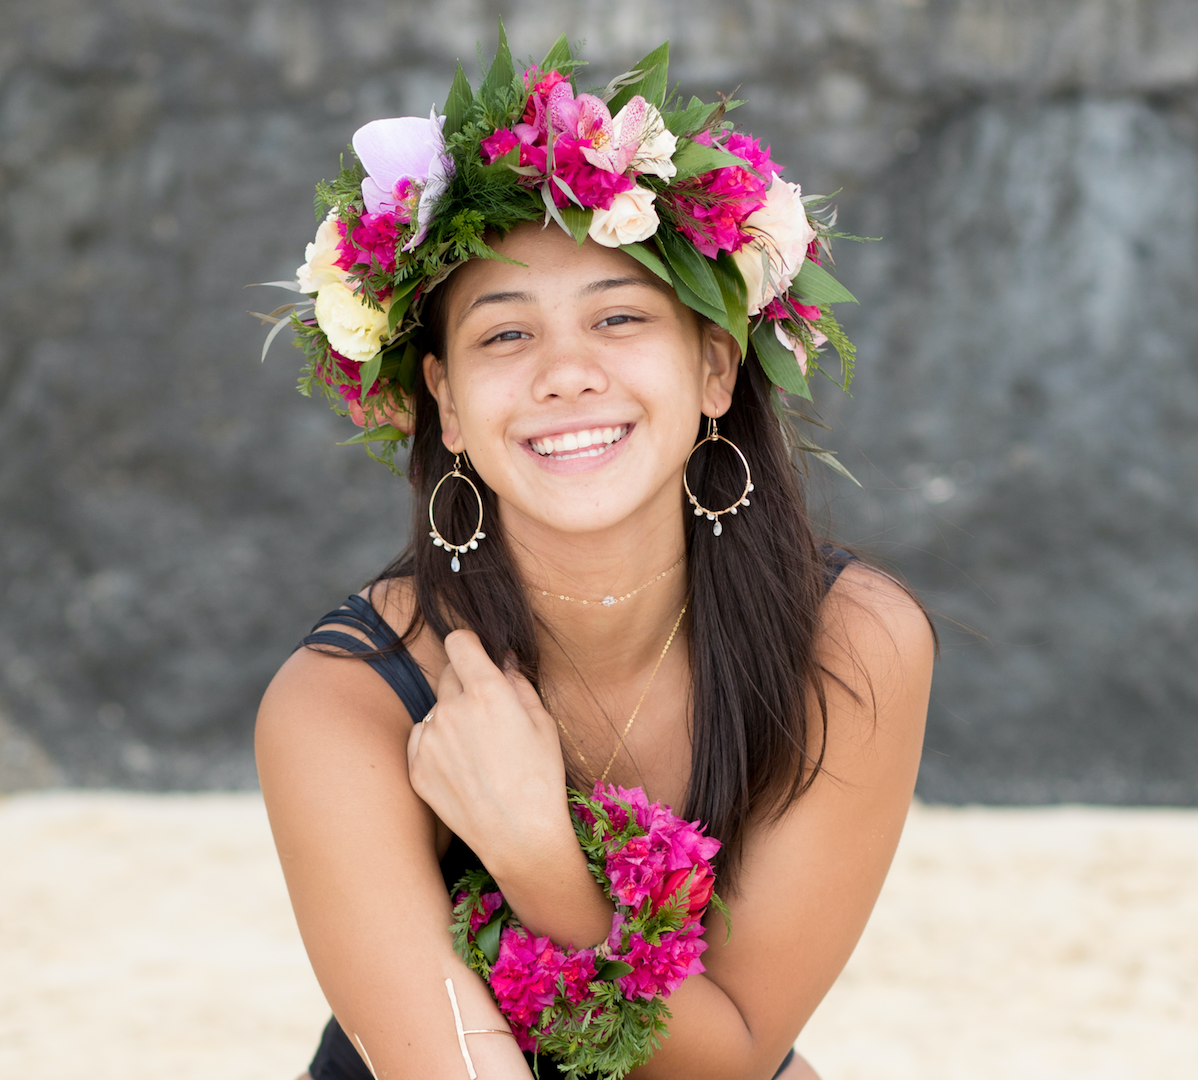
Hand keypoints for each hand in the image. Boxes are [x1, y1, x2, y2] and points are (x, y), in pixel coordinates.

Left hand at [407, 629, 571, 870]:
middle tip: (488, 712)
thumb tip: (502, 660)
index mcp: (487, 692)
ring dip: (453, 717)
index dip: (469, 644)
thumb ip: (518, 683)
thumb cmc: (540, 779)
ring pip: (437, 709)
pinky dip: (438, 743)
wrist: (518, 836)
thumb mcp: (542, 723)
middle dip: (466, 683)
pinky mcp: (416, 766)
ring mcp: (430, 739)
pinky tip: (464, 767)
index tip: (477, 654)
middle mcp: (451, 709)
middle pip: (449, 674)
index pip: (459, 642)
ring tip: (479, 751)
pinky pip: (423, 737)